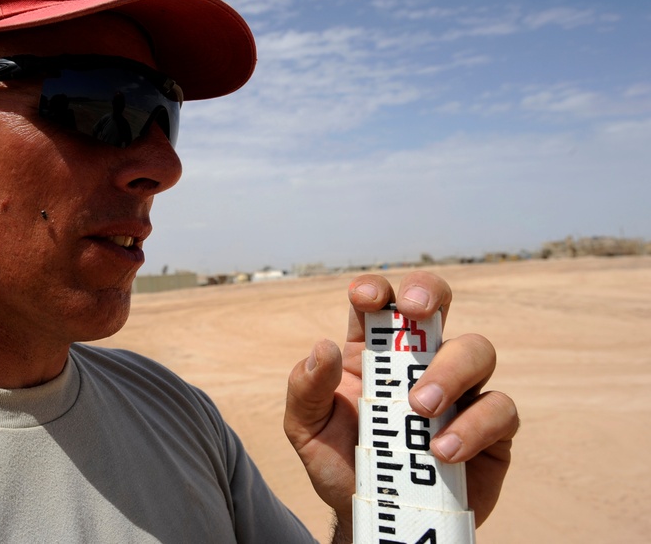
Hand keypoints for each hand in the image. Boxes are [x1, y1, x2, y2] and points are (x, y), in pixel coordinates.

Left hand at [283, 272, 518, 540]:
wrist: (373, 517)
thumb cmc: (339, 462)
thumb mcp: (305, 428)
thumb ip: (306, 388)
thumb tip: (323, 348)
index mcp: (371, 351)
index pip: (380, 303)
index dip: (377, 288)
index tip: (367, 298)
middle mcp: (419, 360)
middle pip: (437, 303)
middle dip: (429, 292)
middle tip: (416, 311)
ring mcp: (460, 390)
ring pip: (477, 349)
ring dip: (450, 371)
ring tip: (420, 410)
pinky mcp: (490, 428)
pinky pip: (501, 409)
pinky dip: (475, 426)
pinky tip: (442, 451)